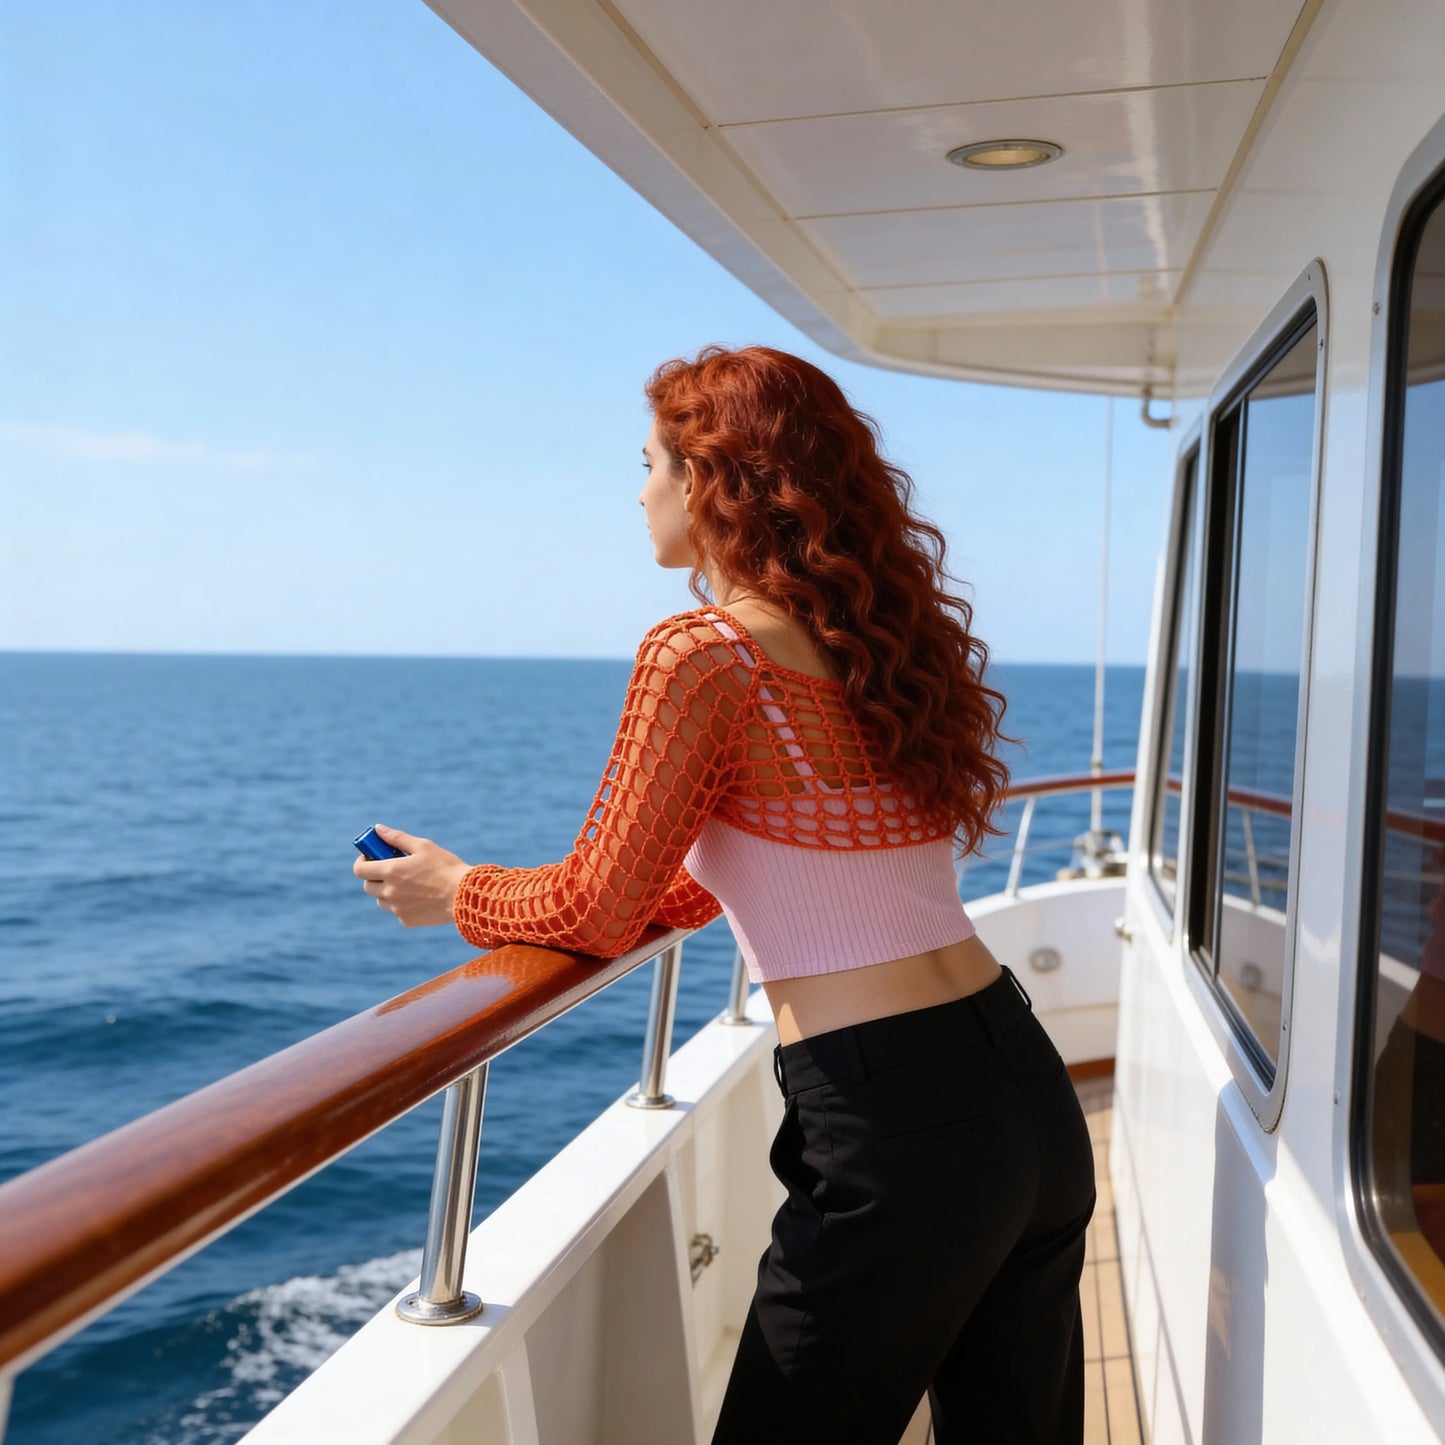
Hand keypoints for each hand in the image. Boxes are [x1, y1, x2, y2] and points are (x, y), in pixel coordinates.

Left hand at [353, 823, 470, 927]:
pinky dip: (402, 903)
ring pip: (381, 899)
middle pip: (368, 886)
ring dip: (387, 890)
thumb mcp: (423, 846)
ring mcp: (397, 909)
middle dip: (375, 876)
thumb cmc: (446, 867)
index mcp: (391, 871)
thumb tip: (378, 829)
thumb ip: (397, 837)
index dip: (362, 862)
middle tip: (391, 868)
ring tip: (409, 883)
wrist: (466, 895)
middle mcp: (390, 892)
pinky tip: (421, 896)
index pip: (360, 870)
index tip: (371, 857)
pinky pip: (397, 910)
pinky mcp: (407, 920)